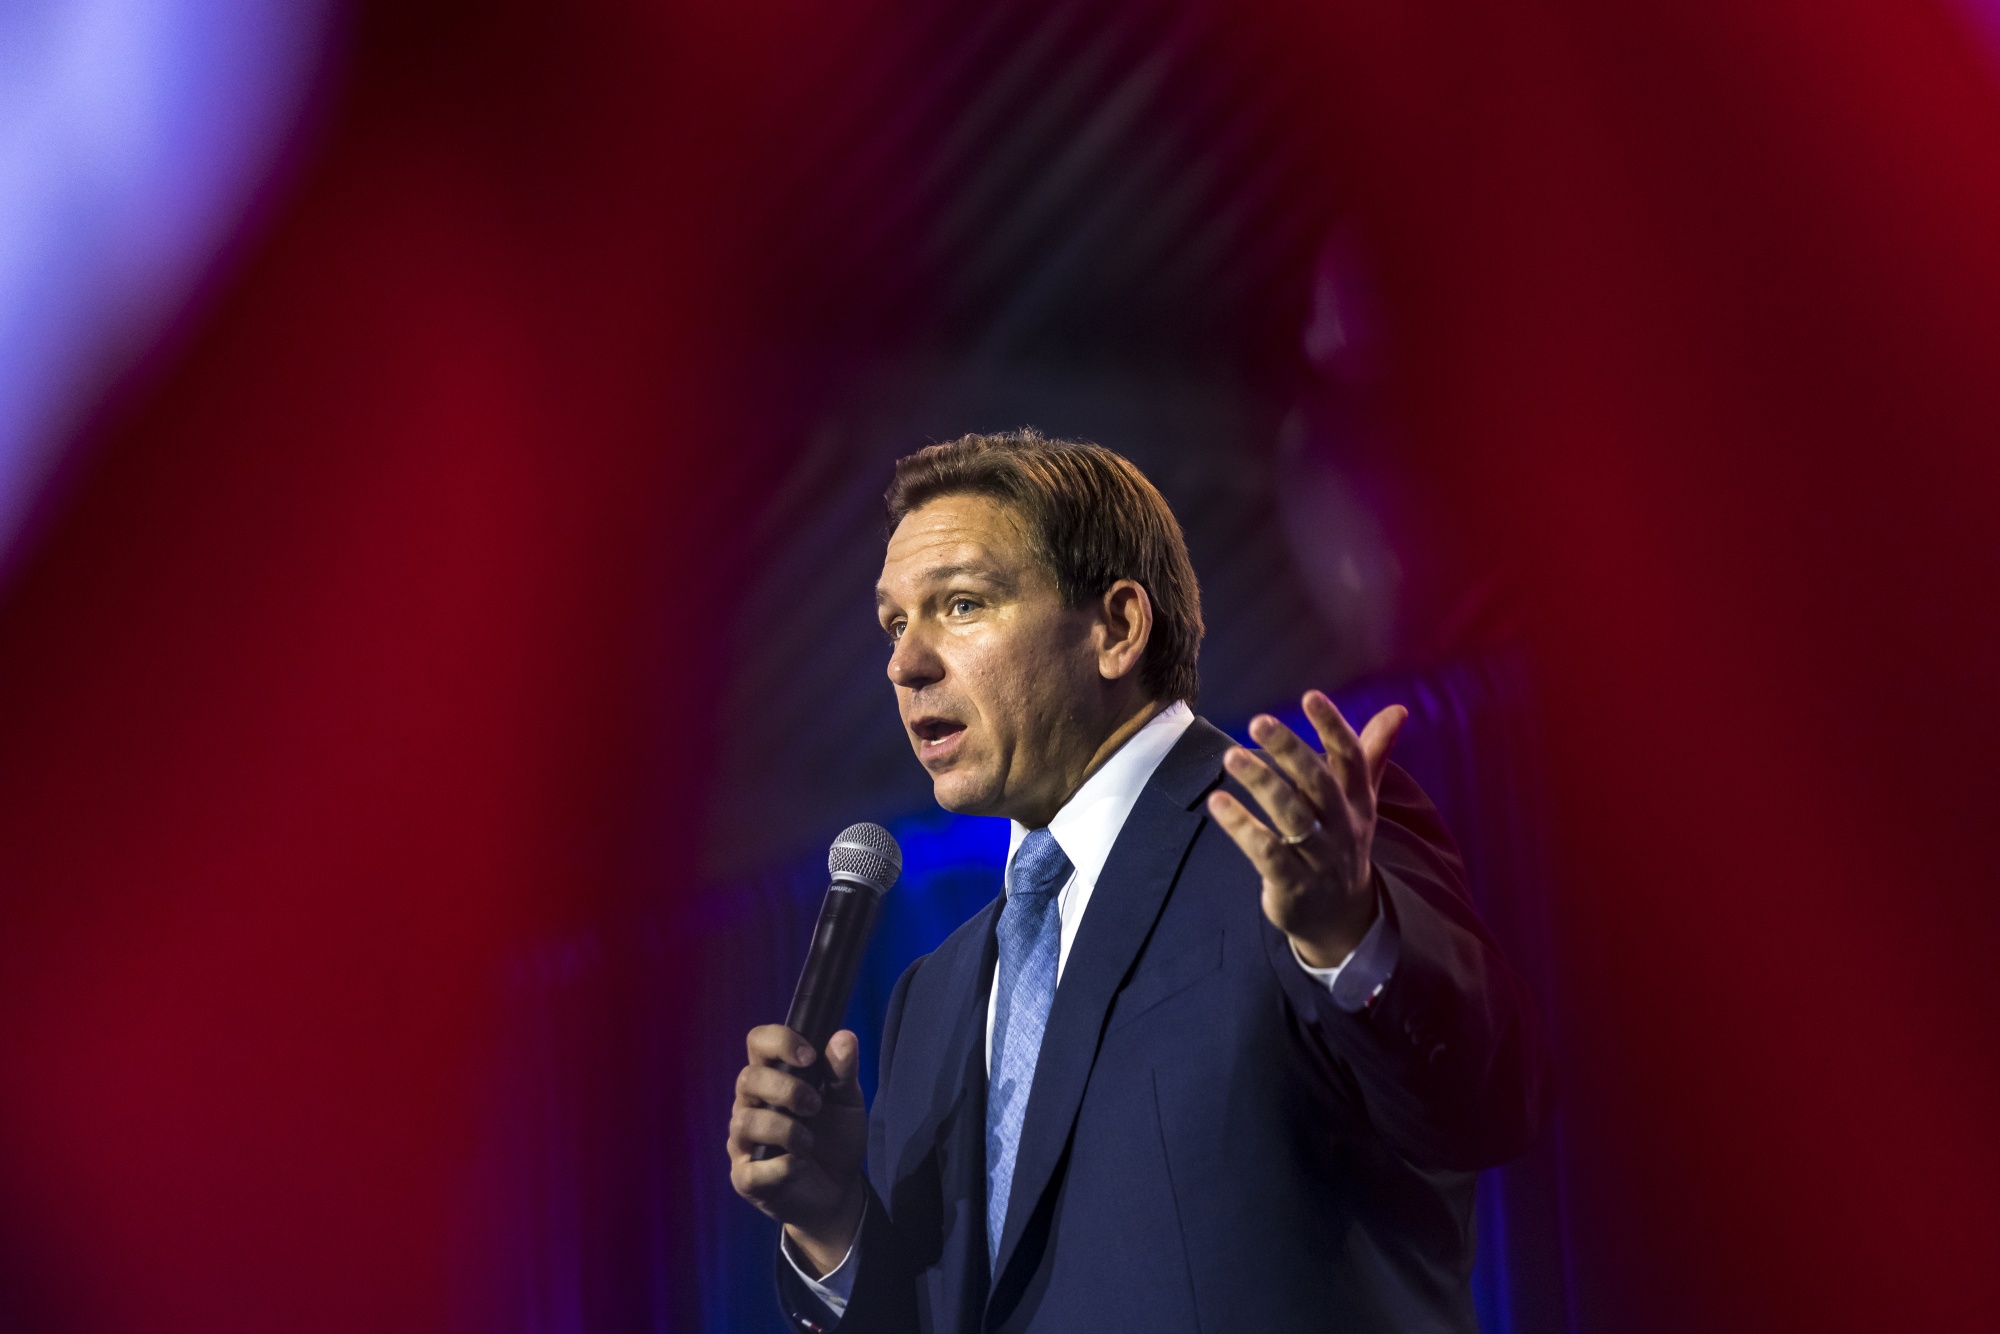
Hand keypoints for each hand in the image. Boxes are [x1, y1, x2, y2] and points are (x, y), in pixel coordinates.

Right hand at [727, 1025, 867, 1273]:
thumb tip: (845, 1037)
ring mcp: (743, 1142)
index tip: (809, 1056)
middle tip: (815, 1106)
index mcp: (773, 1077)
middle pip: (748, 1078)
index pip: (757, 1042)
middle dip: (787, 1089)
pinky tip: (798, 1165)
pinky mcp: (745, 1178)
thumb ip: (843, 1071)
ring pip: (745, 1121)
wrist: (839, 1190)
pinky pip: (751, 1169)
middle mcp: (750, 1105)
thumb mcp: (847, 1102)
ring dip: (785, 1130)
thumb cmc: (835, 1138)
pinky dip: (782, 1166)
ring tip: (809, 1141)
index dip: (779, 1041)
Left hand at [1206, 691, 1407, 967]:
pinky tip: (1217, 803)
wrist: (1341, 918)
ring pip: (1291, 816)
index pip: (1352, 759)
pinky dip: (1241, 827)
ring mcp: (1318, 857)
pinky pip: (1266, 852)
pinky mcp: (1292, 884)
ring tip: (1231, 756)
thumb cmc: (1343, 842)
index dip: (1334, 726)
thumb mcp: (1362, 801)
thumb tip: (1397, 709)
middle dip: (1291, 751)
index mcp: (1359, 801)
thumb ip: (1372, 753)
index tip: (1310, 696)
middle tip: (1259, 720)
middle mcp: (1342, 826)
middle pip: (1319, 784)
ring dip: (1262, 783)